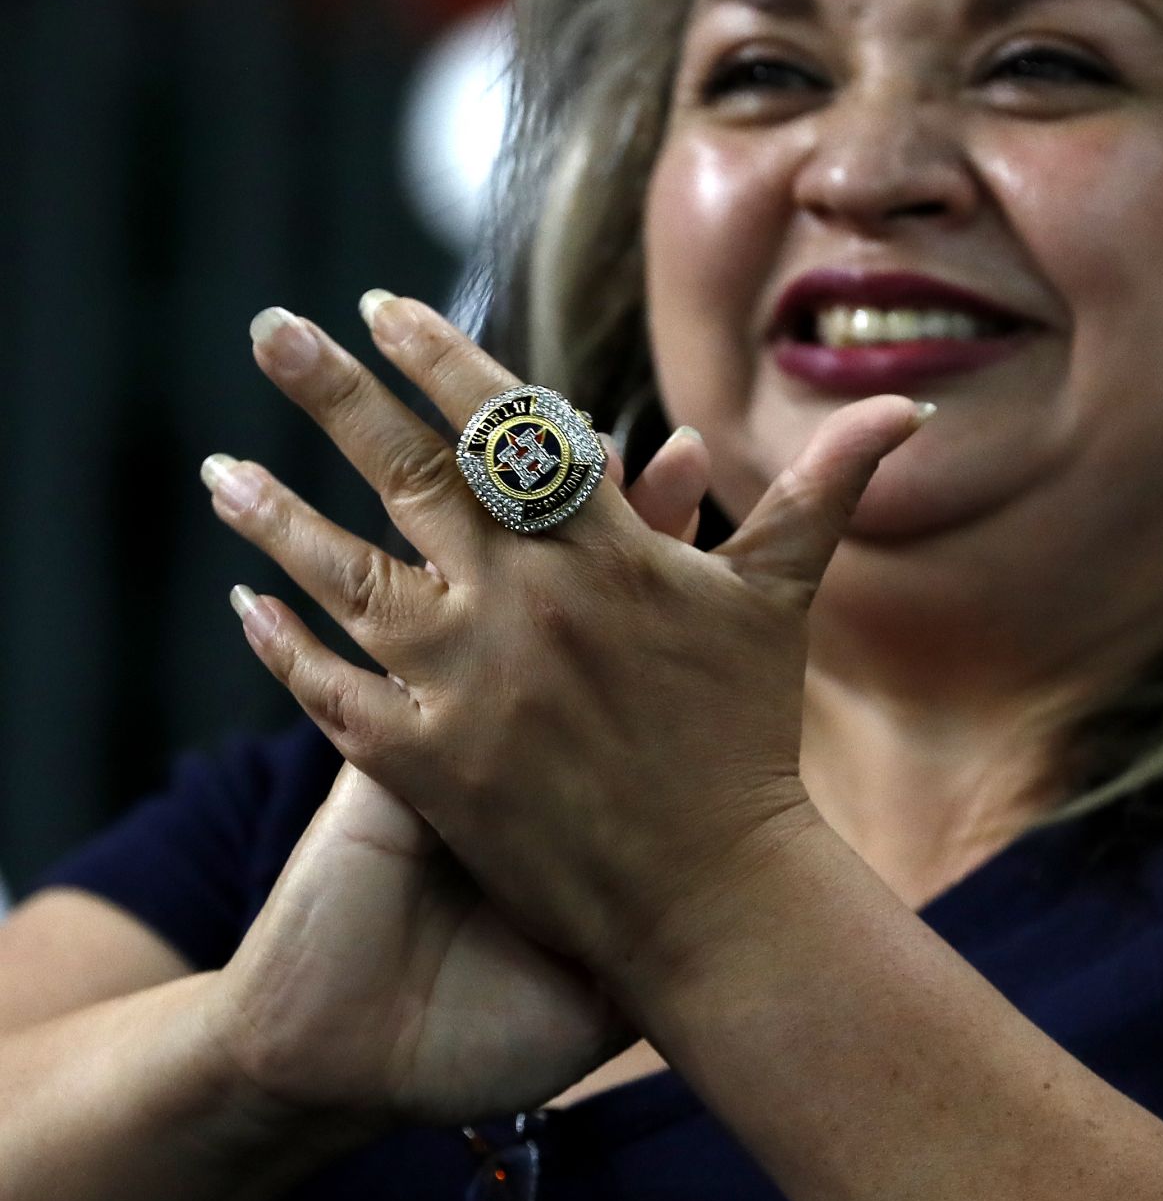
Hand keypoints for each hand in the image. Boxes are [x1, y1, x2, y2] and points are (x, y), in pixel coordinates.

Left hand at [201, 295, 924, 995]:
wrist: (715, 894)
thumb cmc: (751, 740)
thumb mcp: (779, 602)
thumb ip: (822, 492)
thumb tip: (906, 409)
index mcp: (601, 551)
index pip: (503, 425)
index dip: (439, 357)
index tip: (381, 306)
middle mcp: (520, 601)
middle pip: (405, 471)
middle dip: (331, 389)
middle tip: (269, 326)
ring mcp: (463, 685)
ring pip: (343, 575)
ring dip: (274, 515)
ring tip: (217, 469)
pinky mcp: (425, 768)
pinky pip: (332, 695)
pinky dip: (284, 649)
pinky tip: (241, 609)